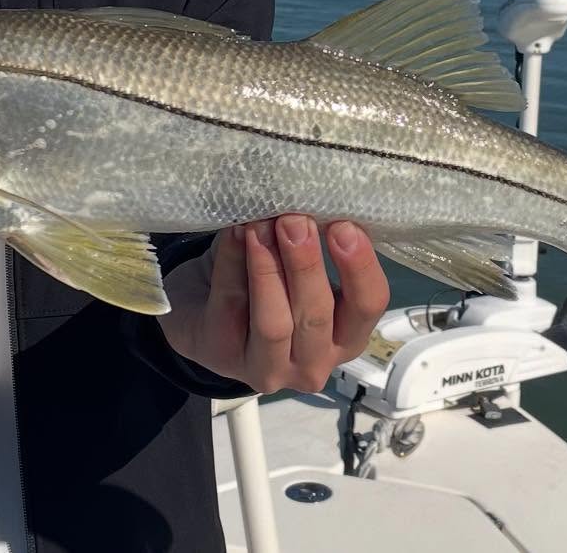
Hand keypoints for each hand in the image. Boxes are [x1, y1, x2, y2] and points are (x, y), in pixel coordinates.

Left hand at [160, 217, 388, 393]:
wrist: (199, 303)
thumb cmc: (261, 275)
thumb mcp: (292, 258)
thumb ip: (309, 237)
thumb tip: (312, 198)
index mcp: (345, 335)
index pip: (368, 306)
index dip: (360, 267)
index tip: (345, 226)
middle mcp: (313, 362)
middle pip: (317, 316)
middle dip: (306, 263)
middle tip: (295, 219)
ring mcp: (267, 368)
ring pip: (275, 323)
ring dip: (268, 268)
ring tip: (261, 224)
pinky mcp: (223, 356)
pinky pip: (231, 306)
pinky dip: (233, 263)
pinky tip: (235, 232)